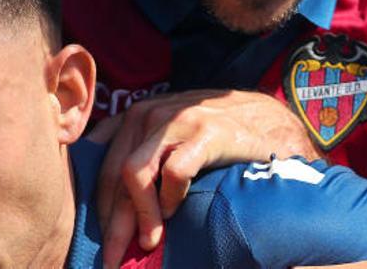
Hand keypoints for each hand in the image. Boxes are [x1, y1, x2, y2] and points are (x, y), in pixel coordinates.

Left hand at [98, 89, 320, 268]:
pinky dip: (169, 198)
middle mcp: (151, 112)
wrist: (272, 122)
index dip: (95, 203)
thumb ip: (141, 155)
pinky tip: (175, 213)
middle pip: (114, 173)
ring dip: (138, 215)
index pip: (100, 161)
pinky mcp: (207, 132)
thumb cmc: (218, 137)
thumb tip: (110, 207)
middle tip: (111, 258)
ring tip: (147, 243)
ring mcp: (179, 119)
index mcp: (137, 115)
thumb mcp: (172, 138)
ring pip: (135, 173)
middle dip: (111, 222)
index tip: (95, 238)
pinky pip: (173, 172)